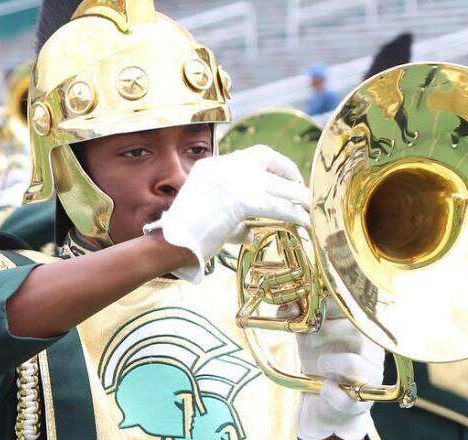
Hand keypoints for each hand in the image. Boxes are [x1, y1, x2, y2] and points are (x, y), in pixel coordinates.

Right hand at [144, 145, 309, 282]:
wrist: (172, 242)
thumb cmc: (185, 234)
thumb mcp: (207, 215)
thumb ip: (231, 218)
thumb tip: (249, 232)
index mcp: (212, 166)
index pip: (254, 154)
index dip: (276, 164)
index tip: (288, 177)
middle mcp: (224, 167)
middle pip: (270, 161)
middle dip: (292, 175)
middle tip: (303, 192)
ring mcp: (234, 181)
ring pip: (279, 186)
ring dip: (299, 198)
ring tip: (311, 209)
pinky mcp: (243, 200)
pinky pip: (278, 207)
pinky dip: (295, 215)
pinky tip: (305, 223)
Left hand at [294, 300, 381, 439]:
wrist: (323, 401)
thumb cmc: (322, 362)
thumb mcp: (308, 337)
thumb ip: (299, 319)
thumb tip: (287, 307)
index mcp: (361, 330)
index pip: (354, 310)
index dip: (329, 307)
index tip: (308, 312)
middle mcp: (371, 351)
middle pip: (356, 332)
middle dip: (325, 332)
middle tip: (308, 340)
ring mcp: (369, 378)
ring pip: (354, 363)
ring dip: (330, 362)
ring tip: (319, 365)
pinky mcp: (360, 403)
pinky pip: (349, 398)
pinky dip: (333, 393)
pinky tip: (324, 388)